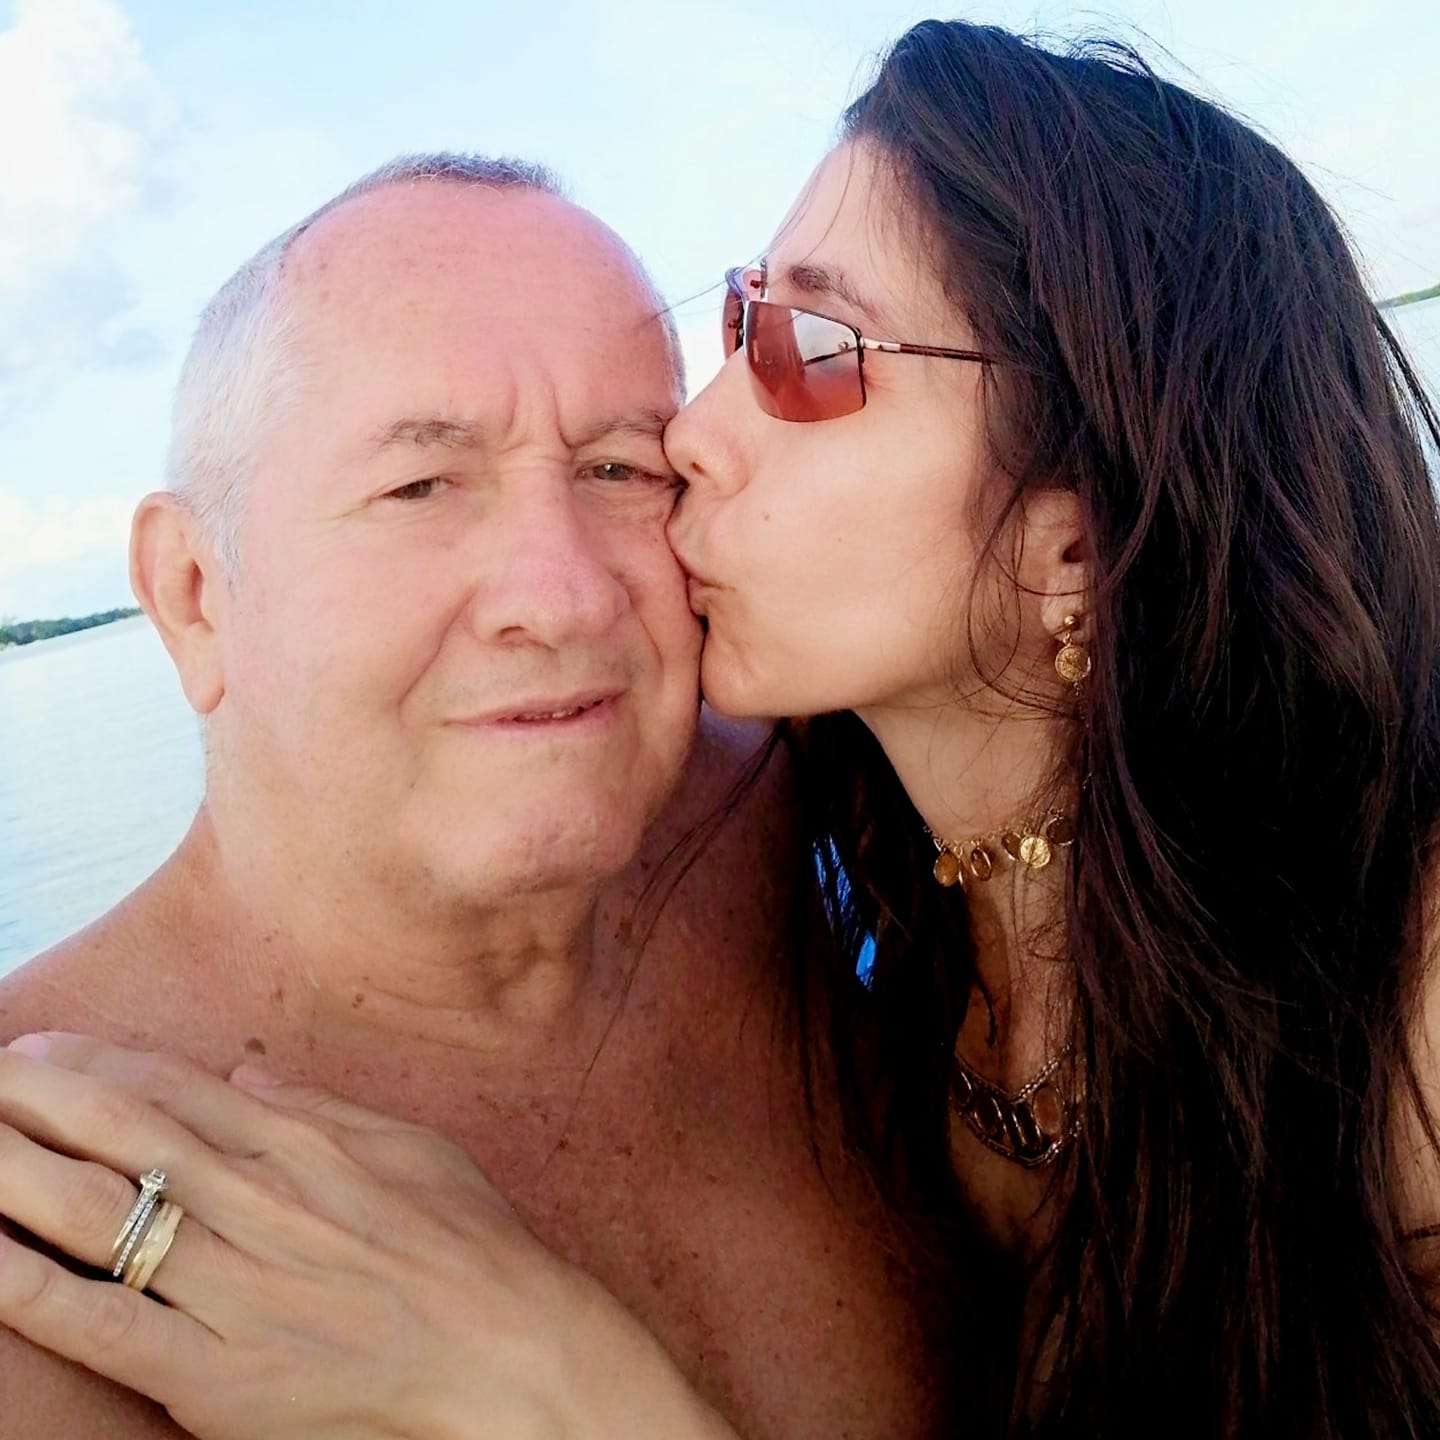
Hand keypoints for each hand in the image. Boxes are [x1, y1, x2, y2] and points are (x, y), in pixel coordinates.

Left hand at [0, 1034, 736, 1439]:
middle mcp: (259, 1203)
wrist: (512, 1353)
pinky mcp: (219, 1375)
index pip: (175, 1092)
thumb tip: (247, 1076)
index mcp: (304, 1147)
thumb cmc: (475, 1247)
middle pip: (123, 1139)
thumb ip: (325, 1108)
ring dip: (19, 1176)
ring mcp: (234, 1287)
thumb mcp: (416, 1147)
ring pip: (102, 1218)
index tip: (38, 1050)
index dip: (97, 1067)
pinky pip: (111, 1326)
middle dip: (37, 1104)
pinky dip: (38, 1294)